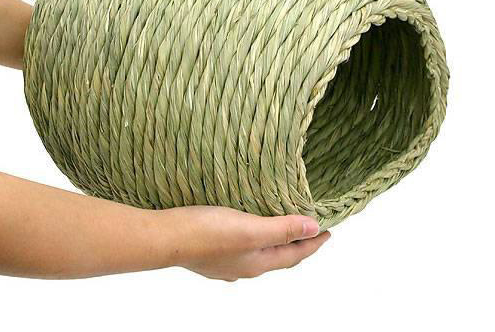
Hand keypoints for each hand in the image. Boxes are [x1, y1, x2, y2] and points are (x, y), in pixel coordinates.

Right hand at [161, 206, 330, 280]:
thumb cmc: (207, 234)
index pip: (294, 254)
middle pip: (279, 256)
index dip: (313, 243)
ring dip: (275, 240)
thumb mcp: (251, 229)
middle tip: (309, 229)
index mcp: (257, 262)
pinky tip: (245, 229)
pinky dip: (253, 238)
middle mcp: (244, 267)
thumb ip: (282, 229)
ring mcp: (226, 262)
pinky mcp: (211, 252)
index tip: (328, 231)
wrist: (166, 238)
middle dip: (296, 243)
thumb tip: (313, 228)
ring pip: (260, 252)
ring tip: (281, 226)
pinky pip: (241, 246)